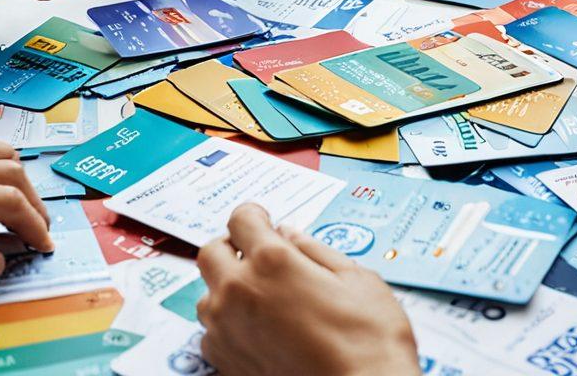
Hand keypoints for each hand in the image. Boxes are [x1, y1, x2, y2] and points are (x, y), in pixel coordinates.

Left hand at [196, 204, 419, 375]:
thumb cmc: (369, 343)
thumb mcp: (357, 280)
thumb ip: (316, 251)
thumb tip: (289, 234)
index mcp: (271, 261)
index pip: (241, 219)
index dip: (255, 216)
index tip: (264, 222)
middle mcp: (238, 291)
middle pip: (211, 252)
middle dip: (231, 247)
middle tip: (257, 255)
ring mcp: (226, 330)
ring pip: (207, 295)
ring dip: (227, 287)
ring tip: (261, 298)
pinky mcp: (225, 363)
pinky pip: (212, 333)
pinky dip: (229, 325)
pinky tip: (260, 332)